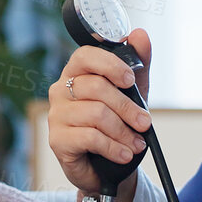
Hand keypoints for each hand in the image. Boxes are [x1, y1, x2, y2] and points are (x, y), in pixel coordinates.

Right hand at [46, 27, 153, 194]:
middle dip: (127, 107)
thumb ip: (139, 64)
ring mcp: (56, 114)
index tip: (130, 80)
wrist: (106, 167)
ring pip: (96, 114)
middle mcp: (60, 90)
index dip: (109, 65)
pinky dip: (113, 147)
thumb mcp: (133, 93)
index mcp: (76, 72)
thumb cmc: (117, 123)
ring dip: (123, 132)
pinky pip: (90, 137)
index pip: (85, 56)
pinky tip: (123, 154)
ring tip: (136, 144)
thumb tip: (140, 34)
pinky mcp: (57, 139)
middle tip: (145, 123)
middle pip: (95, 87)